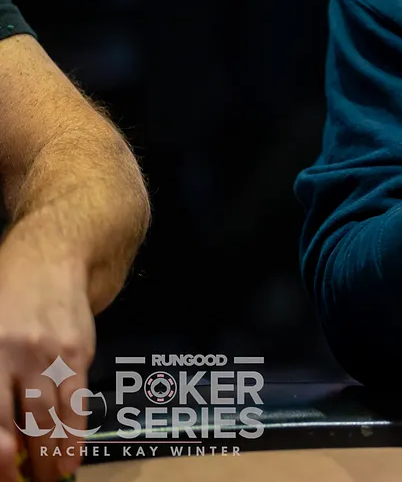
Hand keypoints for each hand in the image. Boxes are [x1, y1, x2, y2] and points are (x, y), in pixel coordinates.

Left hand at [0, 247, 95, 481]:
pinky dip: (74, 434)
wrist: (51, 257)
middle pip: (16, 421)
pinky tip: (71, 457)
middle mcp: (13, 355)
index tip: (2, 476)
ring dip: (49, 457)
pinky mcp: (78, 352)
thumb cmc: (6, 302)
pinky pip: (77, 401)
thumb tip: (0, 436)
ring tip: (49, 481)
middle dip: (20, 462)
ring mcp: (49, 354)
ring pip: (49, 416)